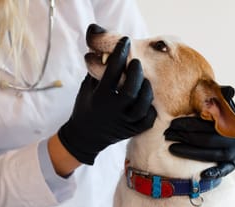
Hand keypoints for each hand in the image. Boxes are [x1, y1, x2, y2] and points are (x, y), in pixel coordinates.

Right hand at [58, 37, 156, 164]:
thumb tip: (106, 47)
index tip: (125, 41)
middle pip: (130, 91)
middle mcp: (112, 111)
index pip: (111, 72)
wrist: (84, 137)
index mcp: (99, 98)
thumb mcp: (87, 87)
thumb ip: (97, 70)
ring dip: (146, 90)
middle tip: (136, 62)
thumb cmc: (86, 106)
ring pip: (142, 106)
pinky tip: (147, 98)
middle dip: (136, 73)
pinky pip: (148, 119)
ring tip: (145, 81)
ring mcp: (124, 123)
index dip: (119, 54)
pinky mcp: (132, 131)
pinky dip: (150, 108)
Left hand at [164, 86, 234, 178]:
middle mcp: (234, 138)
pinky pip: (224, 170)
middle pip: (205, 139)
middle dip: (184, 137)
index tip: (173, 123)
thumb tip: (229, 89)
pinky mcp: (232, 164)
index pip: (206, 124)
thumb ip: (221, 97)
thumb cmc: (221, 118)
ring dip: (189, 152)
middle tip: (167, 134)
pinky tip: (202, 175)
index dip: (188, 123)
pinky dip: (215, 173)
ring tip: (171, 148)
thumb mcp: (223, 106)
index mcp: (231, 123)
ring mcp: (234, 153)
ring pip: (210, 154)